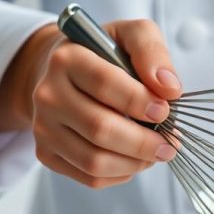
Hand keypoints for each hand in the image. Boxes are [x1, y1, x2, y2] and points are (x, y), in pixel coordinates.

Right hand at [0, 19, 181, 188]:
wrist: (67, 74)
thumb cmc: (105, 55)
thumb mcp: (131, 36)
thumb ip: (152, 52)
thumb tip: (168, 88)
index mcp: (67, 59)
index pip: (104, 83)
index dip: (139, 101)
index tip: (165, 110)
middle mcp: (48, 94)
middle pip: (100, 128)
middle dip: (144, 142)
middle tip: (170, 143)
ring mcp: (44, 127)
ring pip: (94, 160)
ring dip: (135, 162)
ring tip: (157, 152)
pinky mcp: (47, 153)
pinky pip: (90, 177)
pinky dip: (121, 173)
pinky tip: (133, 159)